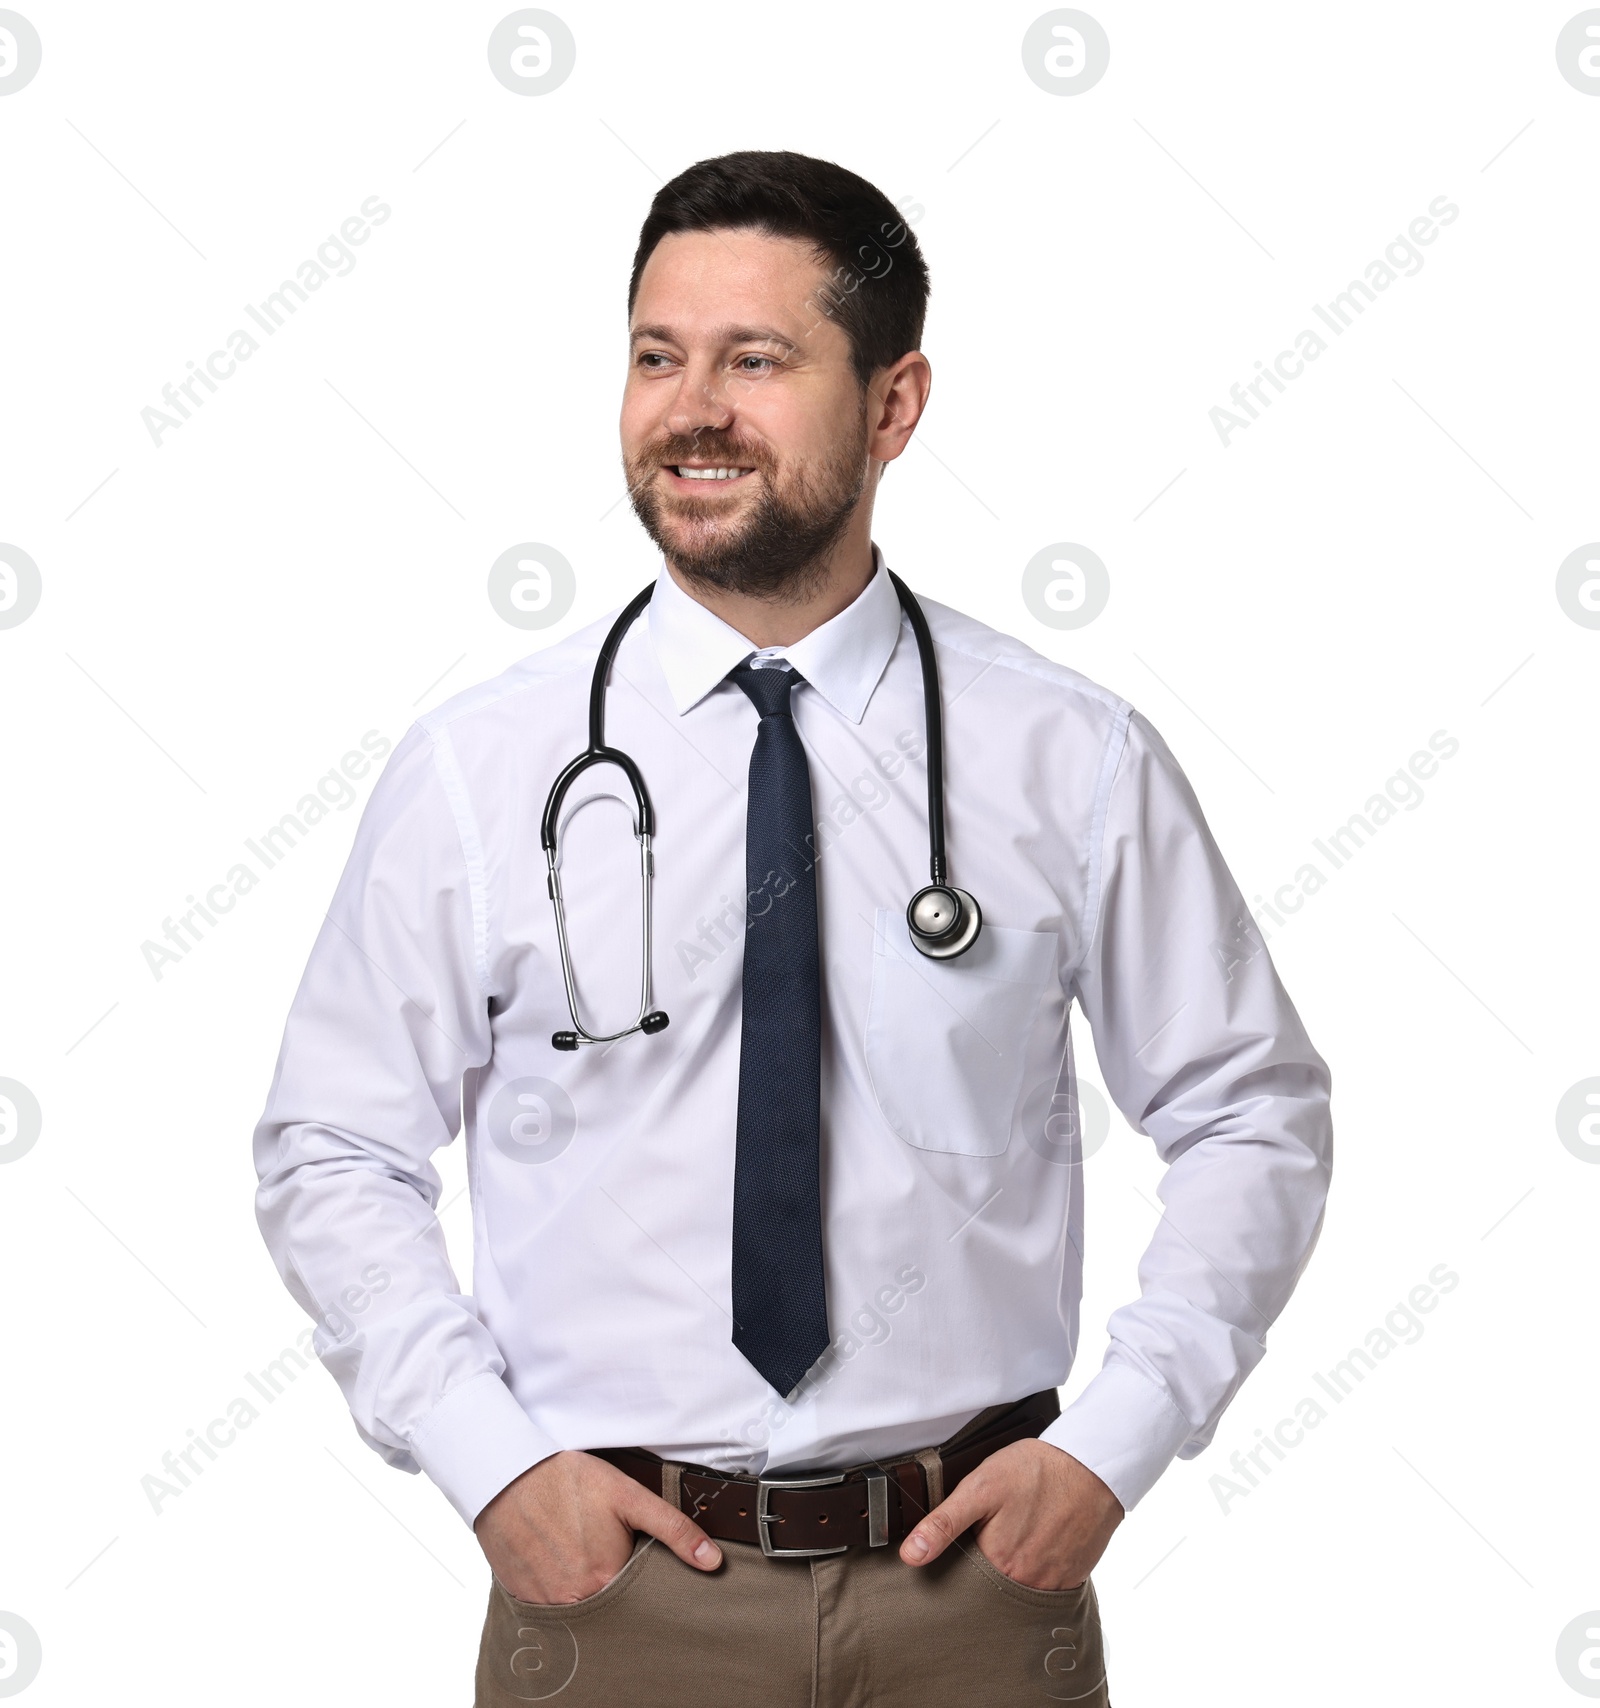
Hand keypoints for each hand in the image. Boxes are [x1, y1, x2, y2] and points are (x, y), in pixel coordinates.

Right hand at [474, 1450, 721, 1603]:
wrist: (507, 1472)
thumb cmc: (568, 1480)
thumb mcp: (628, 1495)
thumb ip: (673, 1529)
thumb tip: (713, 1561)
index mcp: (604, 1580)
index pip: (636, 1597)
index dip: (637, 1576)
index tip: (630, 1554)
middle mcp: (573, 1601)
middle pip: (606, 1604)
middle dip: (611, 1584)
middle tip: (600, 1547)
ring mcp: (543, 1602)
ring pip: (576, 1607)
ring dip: (582, 1587)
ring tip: (577, 1549)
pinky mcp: (520, 1596)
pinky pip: (547, 1605)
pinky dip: (555, 1587)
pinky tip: (555, 1557)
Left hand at [899, 1438, 1122, 1590]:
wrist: (1091, 1466)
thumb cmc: (1035, 1471)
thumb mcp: (979, 1487)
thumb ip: (943, 1523)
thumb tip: (911, 1556)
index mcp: (997, 1563)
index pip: (964, 1581)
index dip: (958, 1564)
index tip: (962, 1547)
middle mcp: (1026, 1583)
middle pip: (993, 1589)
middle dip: (986, 1570)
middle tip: (994, 1535)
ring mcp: (1053, 1584)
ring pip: (1020, 1589)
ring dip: (1013, 1571)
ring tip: (1016, 1537)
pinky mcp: (1073, 1577)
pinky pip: (1048, 1586)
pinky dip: (1040, 1570)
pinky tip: (1038, 1543)